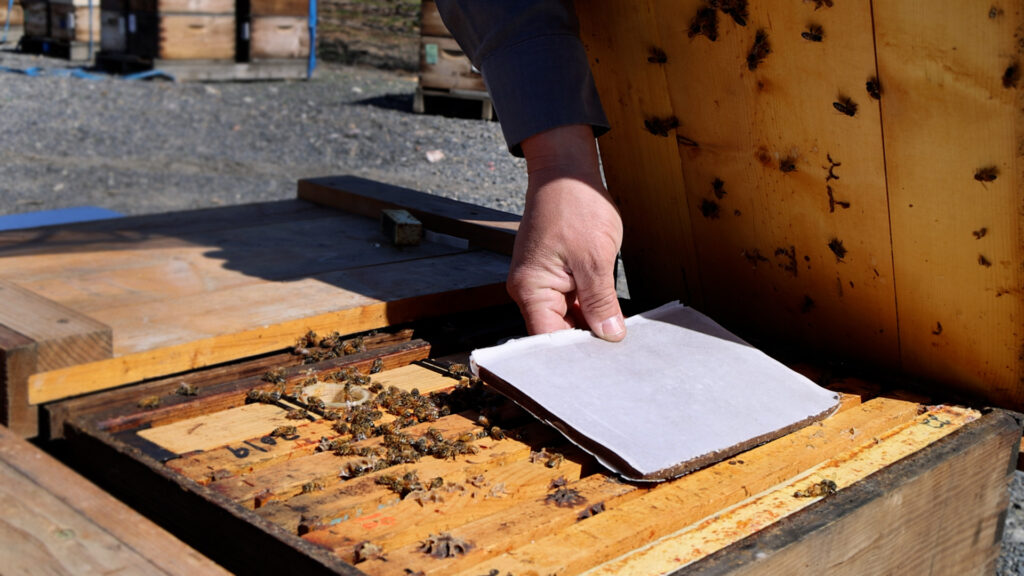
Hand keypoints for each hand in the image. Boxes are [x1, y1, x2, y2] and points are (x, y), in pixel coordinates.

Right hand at [509, 124, 625, 340]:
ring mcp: (543, 281)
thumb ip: (601, 301)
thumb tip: (610, 335)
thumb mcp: (595, 257)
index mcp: (531, 288)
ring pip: (567, 317)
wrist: (566, 171)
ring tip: (618, 342)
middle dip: (586, 343)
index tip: (601, 368)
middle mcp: (531, 289)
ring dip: (591, 325)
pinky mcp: (556, 274)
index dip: (574, 355)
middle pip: (556, 331)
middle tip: (617, 359)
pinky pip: (572, 301)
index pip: (548, 338)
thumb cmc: (574, 205)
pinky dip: (590, 308)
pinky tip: (611, 318)